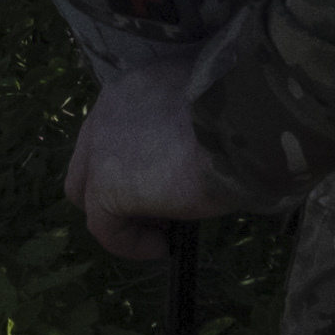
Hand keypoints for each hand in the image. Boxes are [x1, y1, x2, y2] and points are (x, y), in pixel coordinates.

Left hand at [61, 44, 238, 262]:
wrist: (246, 122)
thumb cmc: (244, 110)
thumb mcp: (206, 107)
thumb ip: (186, 123)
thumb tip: (191, 156)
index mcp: (131, 87)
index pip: (114, 131)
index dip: (135, 161)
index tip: (167, 180)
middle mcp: (106, 112)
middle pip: (89, 163)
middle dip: (118, 189)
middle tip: (161, 208)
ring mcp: (101, 150)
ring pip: (88, 195)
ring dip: (124, 216)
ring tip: (165, 230)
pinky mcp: (106, 188)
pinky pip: (104, 227)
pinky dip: (131, 243)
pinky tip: (163, 247)